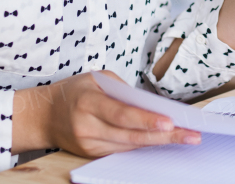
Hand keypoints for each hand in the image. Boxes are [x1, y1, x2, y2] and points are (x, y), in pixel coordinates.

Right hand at [11, 70, 199, 156]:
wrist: (43, 116)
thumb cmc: (74, 91)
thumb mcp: (96, 79)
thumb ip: (123, 90)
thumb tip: (151, 105)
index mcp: (88, 102)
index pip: (122, 114)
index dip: (146, 120)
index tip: (170, 122)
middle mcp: (87, 126)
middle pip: (131, 135)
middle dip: (164, 136)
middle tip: (190, 135)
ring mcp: (89, 144)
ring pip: (130, 145)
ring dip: (160, 142)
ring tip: (186, 137)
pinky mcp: (92, 154)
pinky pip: (123, 149)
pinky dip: (144, 144)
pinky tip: (164, 140)